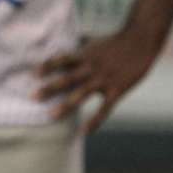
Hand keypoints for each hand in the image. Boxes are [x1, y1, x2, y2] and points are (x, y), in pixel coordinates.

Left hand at [34, 29, 159, 132]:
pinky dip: (94, 121)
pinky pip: (104, 109)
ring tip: (51, 115)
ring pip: (81, 94)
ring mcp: (104, 80)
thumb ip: (78, 48)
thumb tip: (61, 47)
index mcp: (84, 55)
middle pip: (67, 79)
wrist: (140, 41)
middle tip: (32, 96)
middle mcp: (91, 67)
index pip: (61, 60)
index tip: (33, 75)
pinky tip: (83, 131)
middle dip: (49, 88)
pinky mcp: (117, 90)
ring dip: (65, 105)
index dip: (47, 66)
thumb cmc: (115, 41)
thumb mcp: (93, 42)